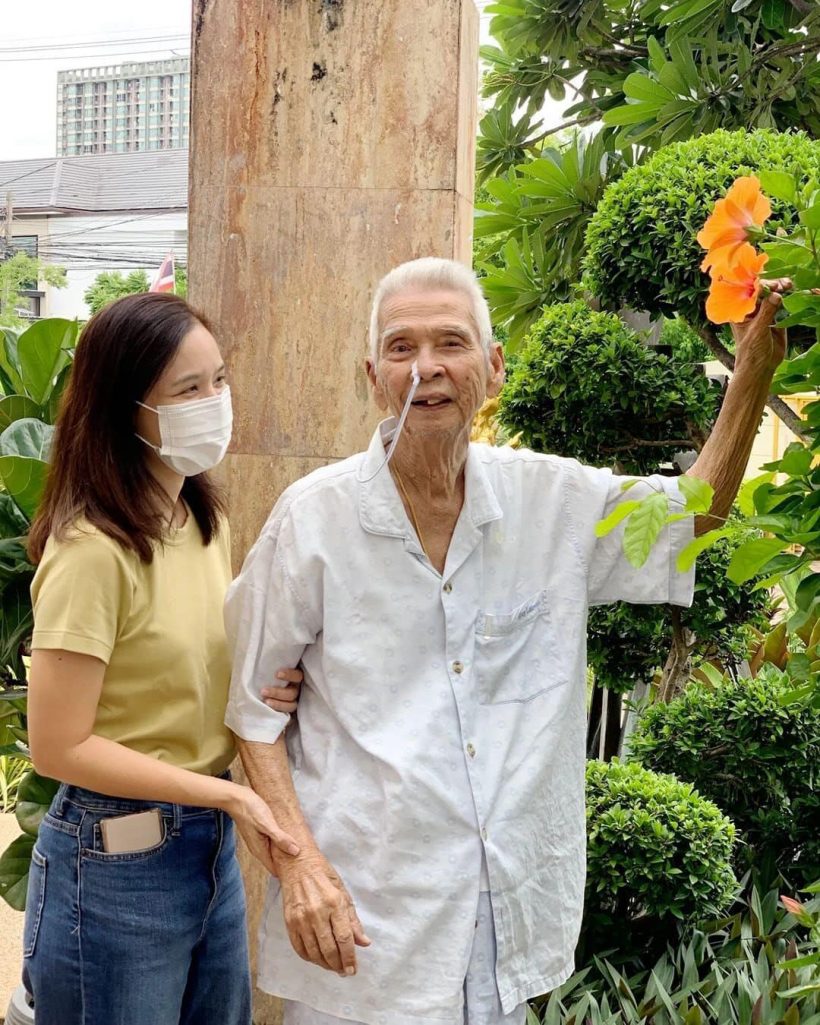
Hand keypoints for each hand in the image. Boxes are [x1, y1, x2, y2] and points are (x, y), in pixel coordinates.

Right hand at [227, 784, 299, 875]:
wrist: (236, 798)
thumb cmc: (250, 810)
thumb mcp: (267, 824)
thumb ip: (280, 838)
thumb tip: (295, 851)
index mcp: (260, 850)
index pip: (274, 870)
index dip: (287, 872)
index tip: (300, 871)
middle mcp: (258, 848)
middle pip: (275, 862)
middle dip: (288, 862)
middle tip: (304, 860)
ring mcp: (258, 840)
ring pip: (274, 851)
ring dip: (285, 850)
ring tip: (300, 848)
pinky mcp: (259, 831)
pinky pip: (272, 841)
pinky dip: (280, 841)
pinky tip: (288, 835)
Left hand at [261, 667, 302, 713]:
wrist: (269, 692)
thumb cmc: (271, 676)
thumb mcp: (275, 668)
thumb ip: (274, 663)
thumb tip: (263, 650)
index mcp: (296, 677)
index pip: (298, 676)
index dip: (289, 675)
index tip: (277, 674)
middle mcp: (297, 689)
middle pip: (292, 693)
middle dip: (278, 692)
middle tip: (264, 691)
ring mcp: (294, 701)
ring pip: (291, 705)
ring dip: (278, 703)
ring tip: (265, 701)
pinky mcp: (290, 712)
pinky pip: (287, 715)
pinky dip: (278, 713)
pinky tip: (269, 711)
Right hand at [278, 852, 370, 975]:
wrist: (297, 864)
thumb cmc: (324, 875)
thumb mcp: (343, 892)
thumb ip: (353, 920)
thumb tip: (364, 943)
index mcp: (334, 903)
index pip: (344, 938)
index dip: (350, 957)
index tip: (353, 969)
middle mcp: (317, 912)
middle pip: (329, 949)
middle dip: (339, 965)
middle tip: (344, 971)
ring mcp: (301, 918)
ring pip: (314, 952)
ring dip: (325, 964)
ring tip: (333, 967)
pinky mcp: (289, 922)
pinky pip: (299, 948)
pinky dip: (309, 958)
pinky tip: (317, 959)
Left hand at [731, 277, 789, 374]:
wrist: (761, 367)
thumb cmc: (752, 350)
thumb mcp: (758, 330)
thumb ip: (767, 312)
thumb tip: (776, 294)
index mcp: (741, 312)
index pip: (750, 294)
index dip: (761, 286)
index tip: (772, 285)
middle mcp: (752, 310)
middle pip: (762, 292)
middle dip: (772, 285)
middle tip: (782, 284)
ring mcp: (764, 313)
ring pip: (773, 296)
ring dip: (781, 289)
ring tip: (788, 285)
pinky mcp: (776, 318)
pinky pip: (782, 305)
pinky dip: (787, 298)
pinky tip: (793, 291)